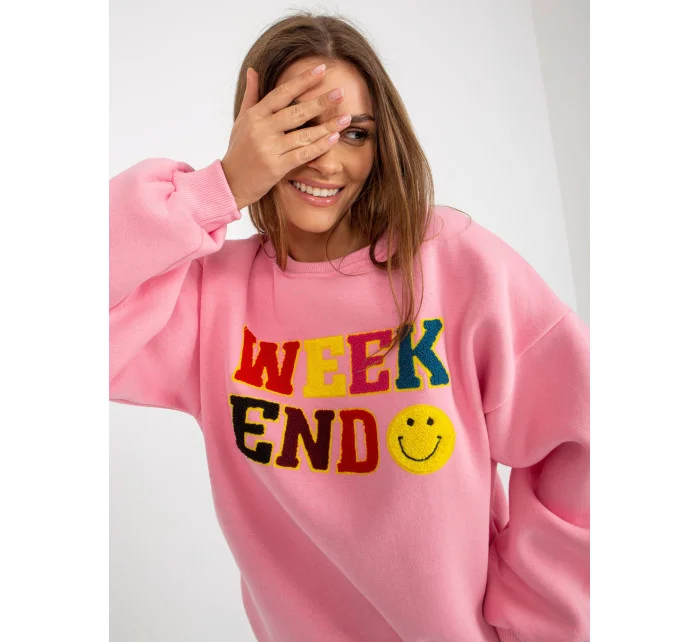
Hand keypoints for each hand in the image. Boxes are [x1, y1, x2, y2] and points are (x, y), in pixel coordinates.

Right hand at [221, 64, 349, 209]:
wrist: (230, 182)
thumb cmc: (238, 150)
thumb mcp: (241, 120)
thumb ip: (251, 96)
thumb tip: (252, 70)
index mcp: (255, 115)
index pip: (281, 93)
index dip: (302, 80)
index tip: (321, 69)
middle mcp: (261, 129)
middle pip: (296, 112)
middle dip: (320, 102)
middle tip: (340, 92)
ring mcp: (269, 148)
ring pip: (303, 134)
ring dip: (327, 126)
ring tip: (345, 118)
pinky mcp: (276, 167)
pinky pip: (302, 154)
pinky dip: (320, 146)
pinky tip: (334, 139)